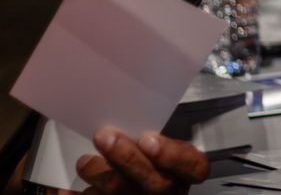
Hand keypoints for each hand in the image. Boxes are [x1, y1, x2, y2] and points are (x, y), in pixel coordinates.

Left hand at [76, 128, 207, 194]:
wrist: (131, 191)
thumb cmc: (142, 166)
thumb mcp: (156, 150)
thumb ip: (150, 139)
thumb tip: (124, 115)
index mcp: (182, 173)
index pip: (194, 166)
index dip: (174, 155)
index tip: (149, 139)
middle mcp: (167, 192)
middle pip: (155, 183)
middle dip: (128, 158)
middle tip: (105, 137)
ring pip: (122, 193)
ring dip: (100, 174)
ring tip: (85, 161)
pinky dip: (78, 194)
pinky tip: (66, 188)